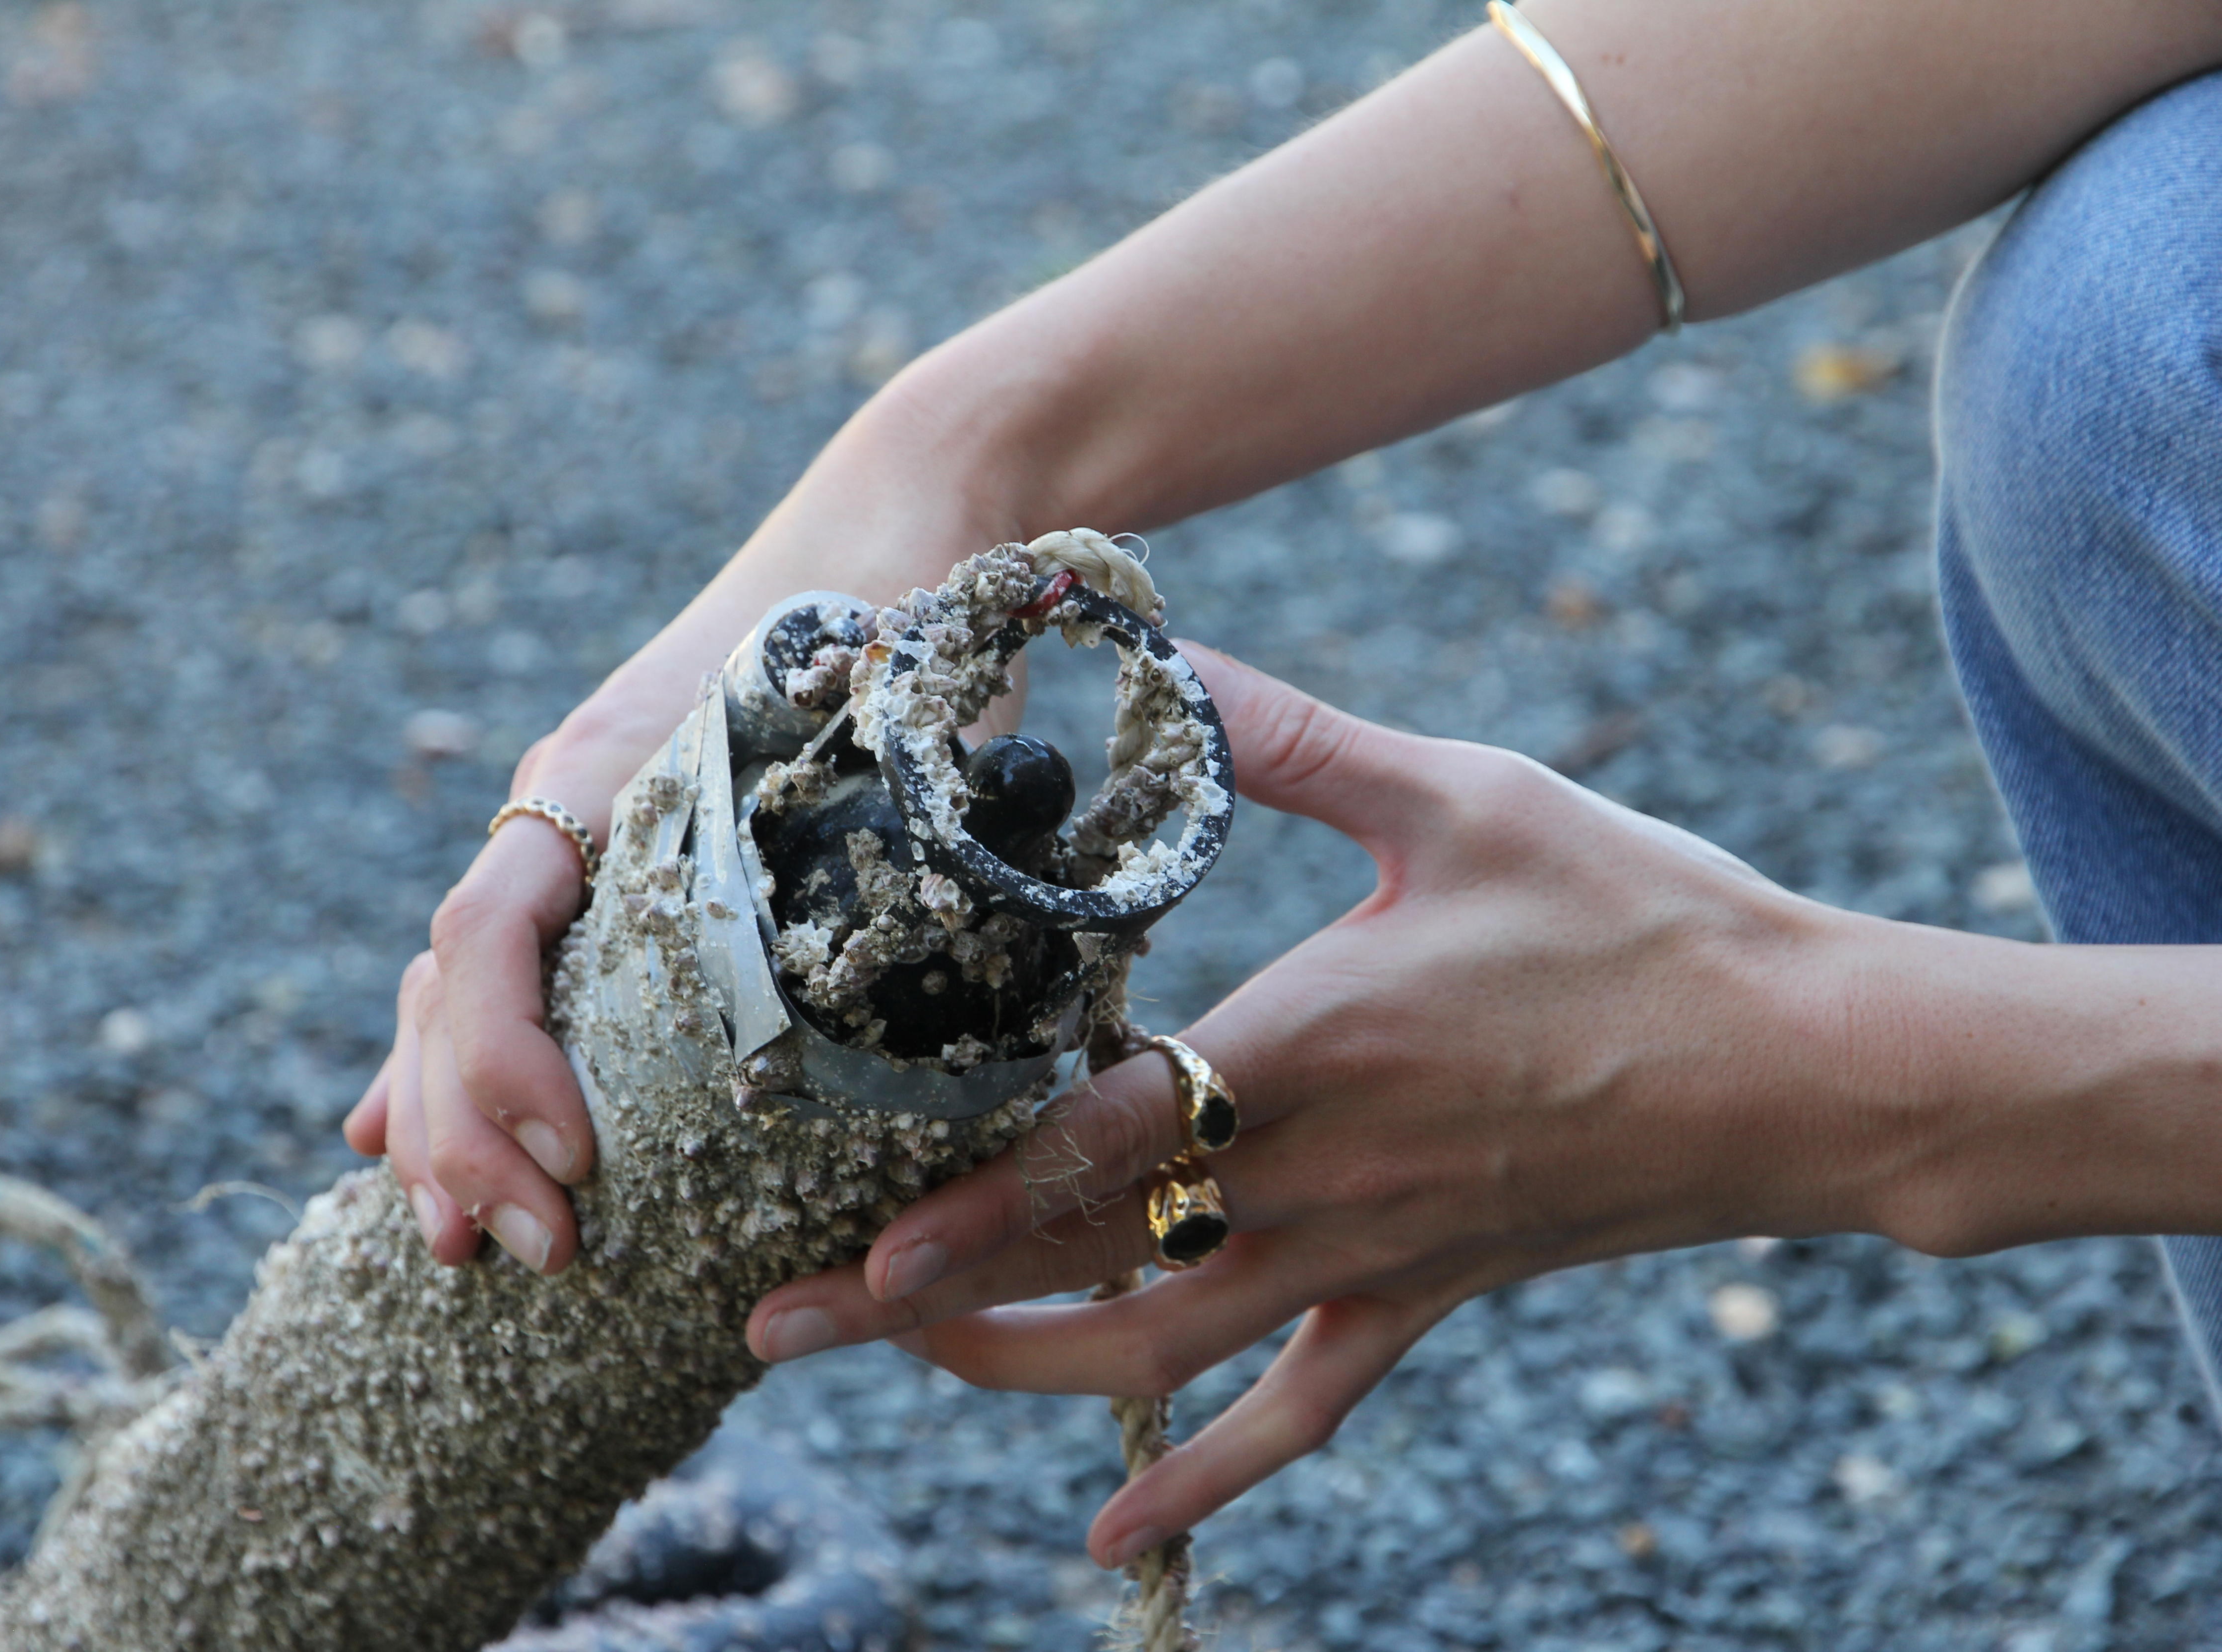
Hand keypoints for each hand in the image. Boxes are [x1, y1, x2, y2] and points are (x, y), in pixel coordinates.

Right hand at [341, 394, 1041, 1271]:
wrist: (910, 514)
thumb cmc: (924, 613)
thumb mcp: (917, 718)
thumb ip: (921, 813)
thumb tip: (990, 973)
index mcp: (612, 764)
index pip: (492, 928)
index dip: (504, 1057)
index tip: (576, 1161)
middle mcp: (571, 795)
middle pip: (451, 979)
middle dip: (466, 1129)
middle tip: (531, 1252)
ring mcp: (581, 824)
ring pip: (453, 983)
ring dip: (443, 1118)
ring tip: (456, 1242)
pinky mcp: (612, 854)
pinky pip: (497, 968)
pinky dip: (451, 1059)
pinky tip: (399, 1146)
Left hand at [747, 643, 1898, 1566]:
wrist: (1805, 1065)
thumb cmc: (1641, 917)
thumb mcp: (1464, 796)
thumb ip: (1296, 738)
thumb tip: (1164, 657)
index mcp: (1316, 1042)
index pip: (1108, 1145)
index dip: (974, 1206)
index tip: (857, 1253)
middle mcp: (1322, 1171)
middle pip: (1090, 1256)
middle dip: (925, 1299)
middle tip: (775, 1321)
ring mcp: (1372, 1251)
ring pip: (1162, 1342)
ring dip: (1017, 1366)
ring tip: (897, 1363)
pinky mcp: (1423, 1292)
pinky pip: (1301, 1411)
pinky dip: (1202, 1474)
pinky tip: (1113, 1529)